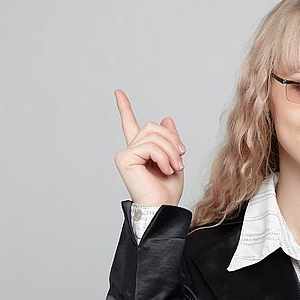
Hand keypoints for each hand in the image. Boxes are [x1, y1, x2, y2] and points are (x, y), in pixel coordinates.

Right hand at [113, 89, 185, 206]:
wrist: (164, 208)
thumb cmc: (168, 191)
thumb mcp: (174, 159)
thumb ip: (170, 139)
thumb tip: (166, 118)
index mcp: (140, 150)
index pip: (131, 124)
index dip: (124, 107)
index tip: (118, 92)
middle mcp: (130, 150)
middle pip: (153, 126)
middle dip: (171, 141)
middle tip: (180, 159)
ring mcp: (125, 154)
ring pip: (154, 135)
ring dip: (170, 151)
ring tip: (174, 167)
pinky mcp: (124, 159)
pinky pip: (150, 146)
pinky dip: (163, 157)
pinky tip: (165, 170)